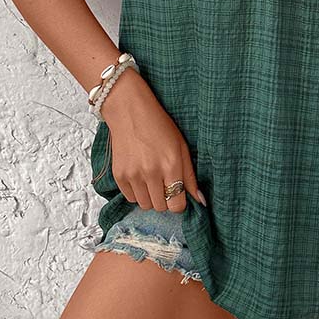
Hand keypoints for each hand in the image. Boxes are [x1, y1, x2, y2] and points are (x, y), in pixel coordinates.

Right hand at [100, 71, 205, 212]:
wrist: (129, 111)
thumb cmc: (159, 126)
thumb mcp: (181, 147)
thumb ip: (190, 176)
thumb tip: (200, 200)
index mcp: (171, 164)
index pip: (176, 205)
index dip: (179, 203)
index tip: (178, 195)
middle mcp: (151, 172)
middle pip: (161, 208)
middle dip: (165, 200)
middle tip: (165, 184)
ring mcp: (133, 175)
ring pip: (145, 205)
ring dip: (150, 197)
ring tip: (152, 180)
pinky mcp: (118, 175)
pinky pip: (130, 198)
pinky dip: (136, 192)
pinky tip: (139, 176)